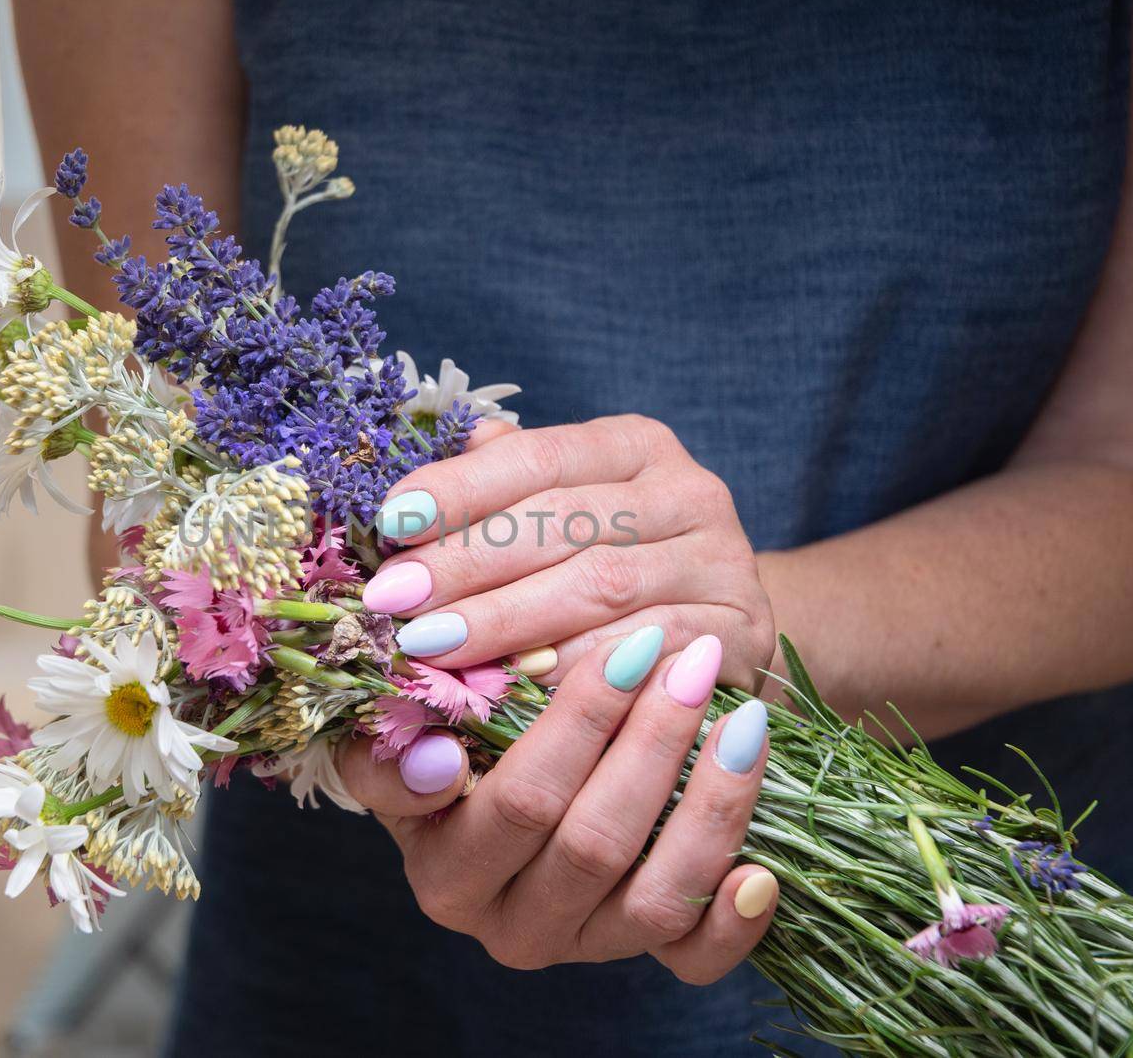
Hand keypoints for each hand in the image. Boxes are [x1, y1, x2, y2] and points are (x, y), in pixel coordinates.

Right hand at [338, 634, 777, 980]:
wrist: (514, 782)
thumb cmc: (463, 740)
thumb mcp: (415, 734)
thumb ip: (403, 741)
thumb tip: (435, 759)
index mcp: (446, 873)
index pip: (517, 803)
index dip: (576, 729)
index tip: (628, 655)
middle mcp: (509, 926)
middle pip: (592, 841)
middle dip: (652, 740)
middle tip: (688, 657)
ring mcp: (583, 946)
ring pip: (654, 896)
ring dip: (708, 805)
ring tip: (741, 718)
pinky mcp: (643, 958)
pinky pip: (696, 961)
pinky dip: (734, 921)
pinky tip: (760, 868)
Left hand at [364, 414, 773, 686]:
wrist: (720, 636)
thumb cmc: (610, 568)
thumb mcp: (560, 517)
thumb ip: (497, 493)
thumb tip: (406, 494)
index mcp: (636, 445)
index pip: (536, 456)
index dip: (459, 489)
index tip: (390, 523)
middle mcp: (691, 491)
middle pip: (562, 522)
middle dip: (467, 563)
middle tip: (393, 601)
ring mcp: (723, 562)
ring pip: (599, 586)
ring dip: (505, 620)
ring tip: (430, 646)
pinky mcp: (741, 634)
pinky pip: (644, 652)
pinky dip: (572, 673)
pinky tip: (510, 687)